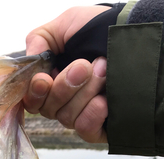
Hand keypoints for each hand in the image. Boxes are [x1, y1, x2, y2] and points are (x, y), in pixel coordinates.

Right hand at [23, 6, 109, 142]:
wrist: (135, 34)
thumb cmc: (99, 29)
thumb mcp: (66, 24)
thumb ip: (39, 40)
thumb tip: (28, 62)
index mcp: (49, 81)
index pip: (31, 98)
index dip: (34, 92)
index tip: (44, 79)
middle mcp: (62, 101)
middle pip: (48, 109)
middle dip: (64, 87)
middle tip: (85, 66)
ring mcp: (80, 114)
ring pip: (66, 117)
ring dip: (84, 93)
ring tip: (104, 70)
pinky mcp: (98, 127)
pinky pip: (84, 130)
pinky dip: (91, 115)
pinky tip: (104, 100)